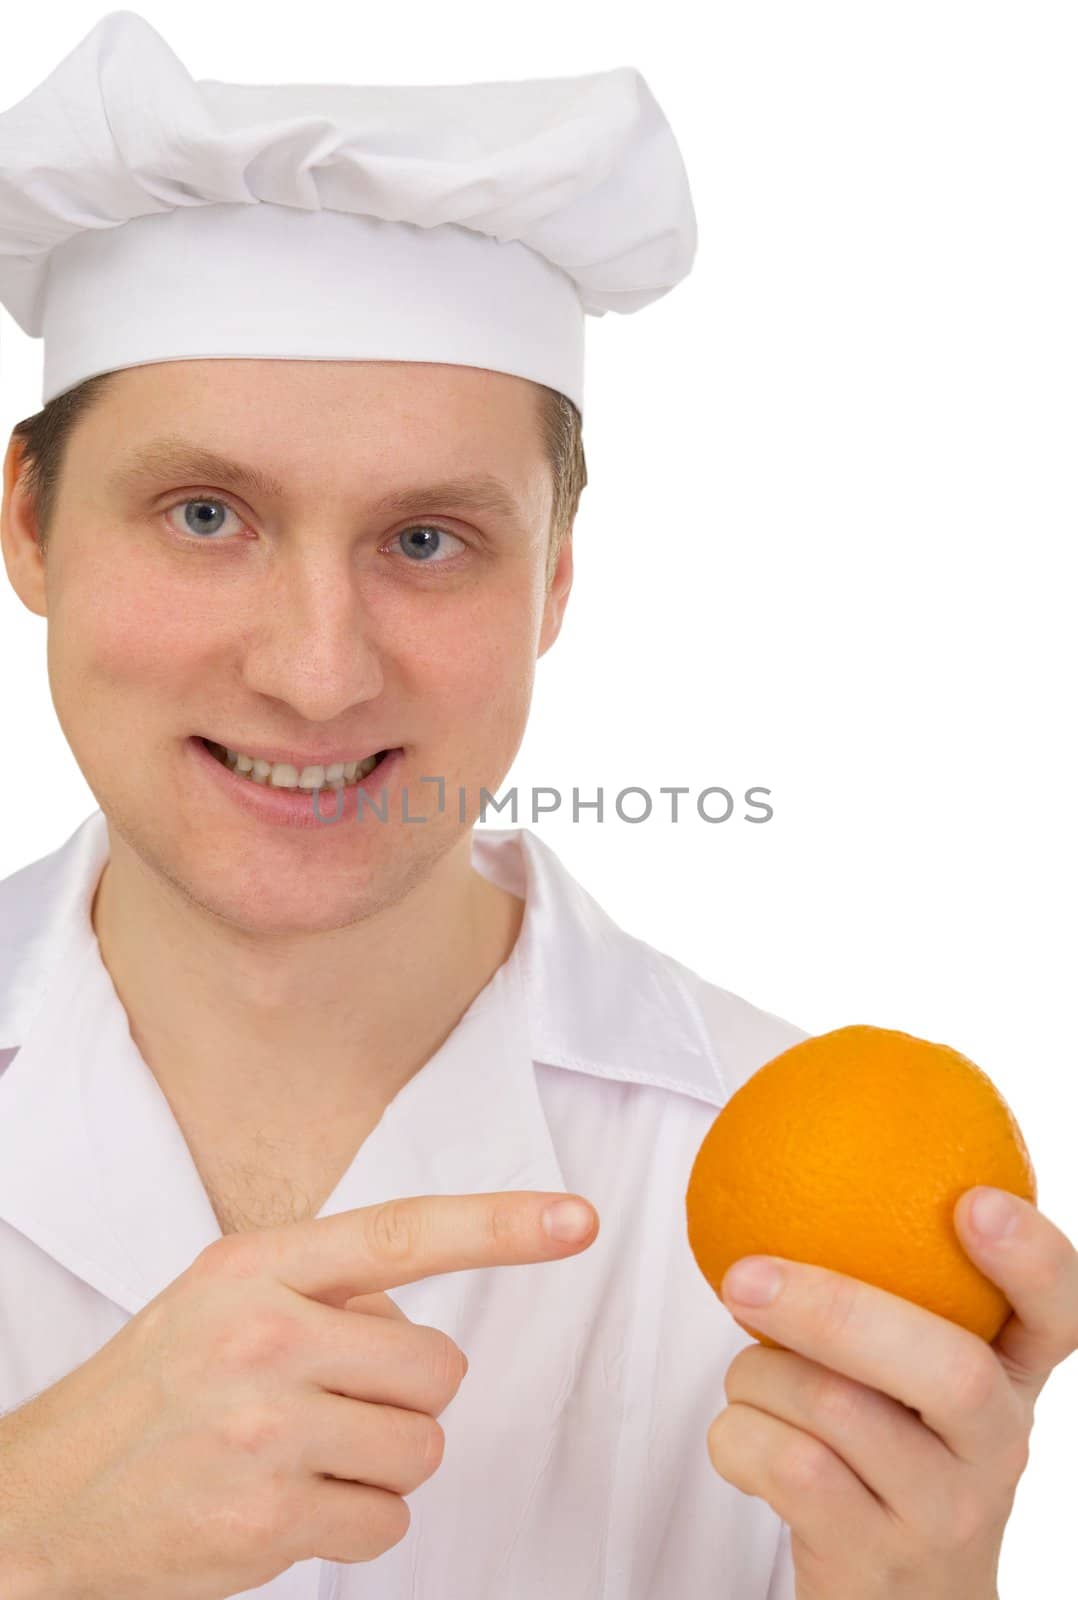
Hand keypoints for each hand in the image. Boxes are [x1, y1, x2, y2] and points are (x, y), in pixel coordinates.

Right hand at [0, 1190, 597, 1599]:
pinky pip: (387, 1522)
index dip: (500, 1226)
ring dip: (381, 1462)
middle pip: (437, 1369)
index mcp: (259, 1267)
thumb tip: (417, 1326)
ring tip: (303, 1453)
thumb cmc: (153, 1389)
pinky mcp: (267, 1521)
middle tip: (326, 1402)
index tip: (576, 1221)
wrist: (45, 1497)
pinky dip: (355, 1521)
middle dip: (403, 1394)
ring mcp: (265, 1432)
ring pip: (423, 1449)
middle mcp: (264, 1337)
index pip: (403, 1232)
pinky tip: (288, 1503)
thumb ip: (324, 1288)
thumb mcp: (222, 1295)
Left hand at [706, 1187, 1077, 1598]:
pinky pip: (789, 1469)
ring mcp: (945, 1513)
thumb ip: (881, 1288)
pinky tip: (740, 1438)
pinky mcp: (876, 1561)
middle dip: (834, 1311)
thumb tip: (785, 1168)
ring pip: (837, 1413)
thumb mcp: (905, 1374)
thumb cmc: (881, 1453)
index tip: (973, 1201)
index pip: (1062, 1312)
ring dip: (760, 1378)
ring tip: (751, 1378)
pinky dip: (738, 1437)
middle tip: (745, 1276)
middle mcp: (999, 1447)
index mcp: (1012, 1376)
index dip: (1032, 1257)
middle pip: (947, 1370)